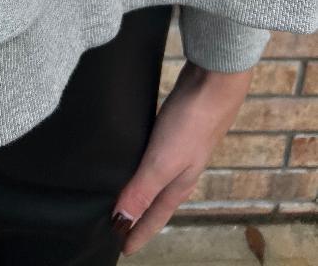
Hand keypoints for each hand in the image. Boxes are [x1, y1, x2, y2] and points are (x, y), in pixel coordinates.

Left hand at [113, 61, 252, 255]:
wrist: (213, 83)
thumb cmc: (190, 124)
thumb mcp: (163, 161)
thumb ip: (142, 189)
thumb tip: (122, 222)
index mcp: (178, 184)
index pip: (154, 217)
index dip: (137, 233)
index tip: (122, 250)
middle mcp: (180, 171)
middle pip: (156, 202)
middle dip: (140, 217)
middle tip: (120, 228)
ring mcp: (179, 150)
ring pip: (156, 179)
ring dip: (141, 191)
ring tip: (125, 197)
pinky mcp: (174, 129)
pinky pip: (155, 155)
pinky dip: (143, 164)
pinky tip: (135, 155)